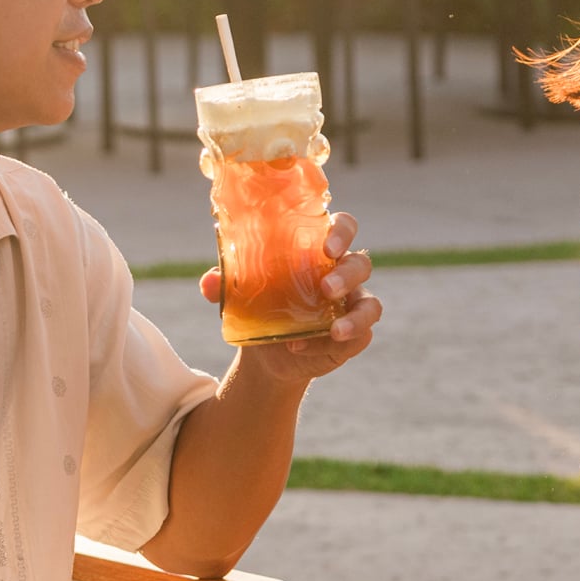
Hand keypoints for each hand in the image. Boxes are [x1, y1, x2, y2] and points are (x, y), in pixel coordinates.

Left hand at [199, 209, 380, 384]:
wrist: (265, 353)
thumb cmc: (260, 306)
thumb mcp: (241, 293)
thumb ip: (226, 284)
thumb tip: (209, 281)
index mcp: (319, 252)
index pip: (342, 227)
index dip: (341, 231)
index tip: (327, 246)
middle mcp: (342, 275)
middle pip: (361, 263)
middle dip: (347, 275)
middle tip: (326, 288)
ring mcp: (351, 307)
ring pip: (370, 305)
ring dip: (355, 317)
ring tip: (333, 330)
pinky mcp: (353, 337)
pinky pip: (358, 337)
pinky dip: (335, 343)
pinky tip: (303, 347)